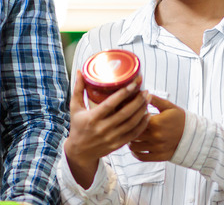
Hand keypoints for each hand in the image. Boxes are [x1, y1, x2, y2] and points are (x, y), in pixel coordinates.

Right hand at [63, 70, 150, 188]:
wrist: (79, 152)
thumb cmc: (77, 127)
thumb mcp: (75, 108)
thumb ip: (78, 90)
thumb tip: (80, 71)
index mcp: (92, 118)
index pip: (110, 104)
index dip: (123, 93)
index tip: (133, 83)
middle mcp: (103, 128)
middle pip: (125, 113)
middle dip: (138, 100)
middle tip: (145, 90)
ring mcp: (111, 137)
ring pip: (131, 123)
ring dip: (142, 110)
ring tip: (148, 99)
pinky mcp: (117, 144)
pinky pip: (133, 134)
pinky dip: (142, 125)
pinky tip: (147, 115)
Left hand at [127, 94, 184, 161]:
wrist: (193, 135)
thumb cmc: (180, 118)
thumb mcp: (168, 106)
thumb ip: (154, 100)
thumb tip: (142, 92)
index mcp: (156, 123)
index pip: (135, 120)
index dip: (129, 117)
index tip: (126, 114)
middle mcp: (155, 137)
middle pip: (132, 133)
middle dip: (128, 129)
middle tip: (126, 125)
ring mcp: (157, 148)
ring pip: (134, 147)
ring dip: (130, 141)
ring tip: (130, 135)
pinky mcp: (159, 157)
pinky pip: (141, 157)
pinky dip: (135, 152)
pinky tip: (135, 146)